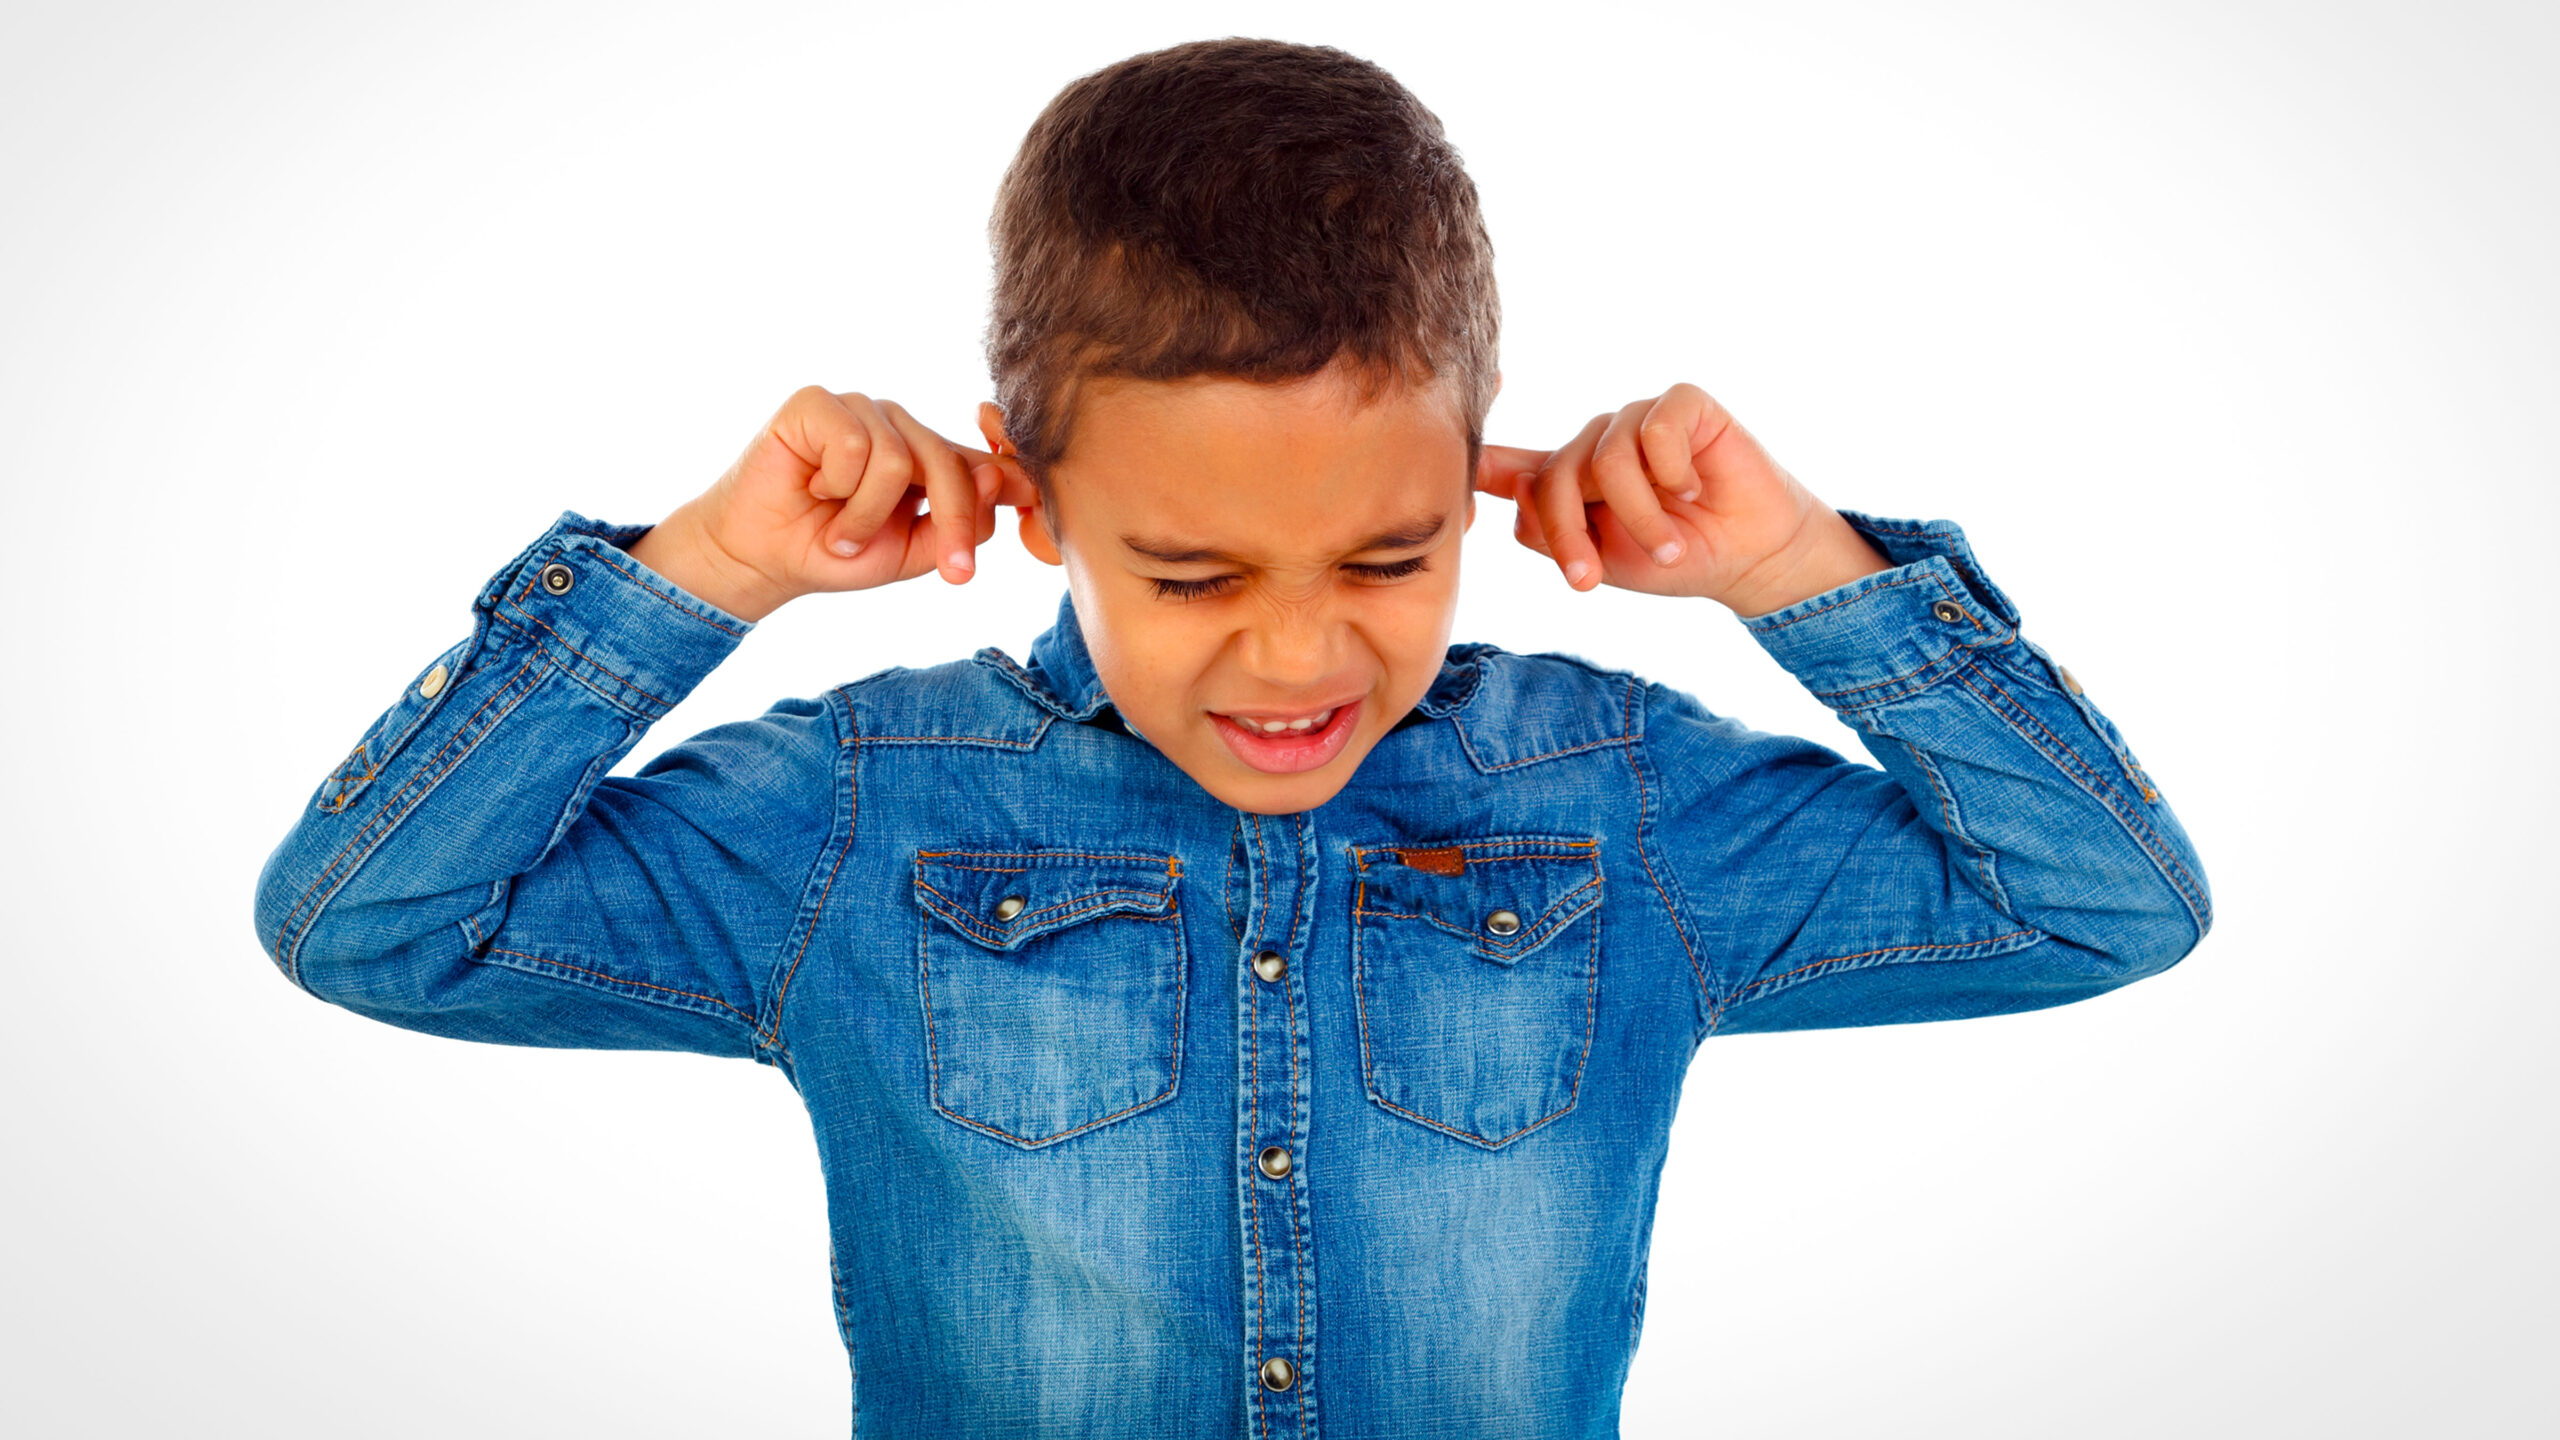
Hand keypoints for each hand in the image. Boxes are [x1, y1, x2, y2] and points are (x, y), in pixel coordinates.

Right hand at [627, 386, 1036, 622]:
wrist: (762, 556)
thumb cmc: (834, 552)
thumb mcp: (909, 552)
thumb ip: (958, 522)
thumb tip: (1000, 477)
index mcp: (929, 457)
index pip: (981, 465)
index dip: (1004, 501)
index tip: (1008, 544)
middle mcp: (900, 427)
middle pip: (948, 462)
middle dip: (951, 523)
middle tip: (947, 572)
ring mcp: (861, 410)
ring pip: (896, 461)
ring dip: (865, 516)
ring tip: (839, 528)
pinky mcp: (819, 403)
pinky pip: (853, 447)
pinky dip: (835, 486)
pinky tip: (813, 489)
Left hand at [1476, 382, 1889, 616]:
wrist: (1750, 559)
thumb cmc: (1675, 560)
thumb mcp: (1603, 560)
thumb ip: (1552, 532)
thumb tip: (1513, 496)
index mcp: (1566, 479)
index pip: (1506, 464)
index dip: (1473, 459)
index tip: (1440, 458)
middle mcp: (1594, 444)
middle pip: (1553, 476)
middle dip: (1568, 534)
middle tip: (1590, 580)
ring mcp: (1635, 419)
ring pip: (1605, 459)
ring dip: (1637, 517)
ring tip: (1668, 547)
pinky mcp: (1682, 404)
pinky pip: (1656, 431)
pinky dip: (1673, 472)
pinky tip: (1693, 490)